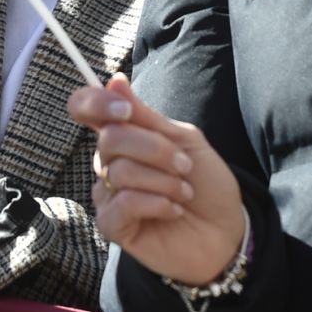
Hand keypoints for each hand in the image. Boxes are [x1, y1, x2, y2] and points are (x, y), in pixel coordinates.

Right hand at [67, 75, 243, 285]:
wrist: (226, 230)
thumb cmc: (206, 184)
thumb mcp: (185, 140)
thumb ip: (147, 116)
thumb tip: (114, 80)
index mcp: (124, 135)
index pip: (85, 108)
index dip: (95, 102)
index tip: (126, 109)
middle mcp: (109, 162)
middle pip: (110, 138)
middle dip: (156, 150)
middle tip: (185, 166)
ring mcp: (108, 194)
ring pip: (120, 172)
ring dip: (164, 181)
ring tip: (184, 192)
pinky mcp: (112, 226)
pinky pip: (123, 203)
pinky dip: (156, 203)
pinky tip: (173, 210)